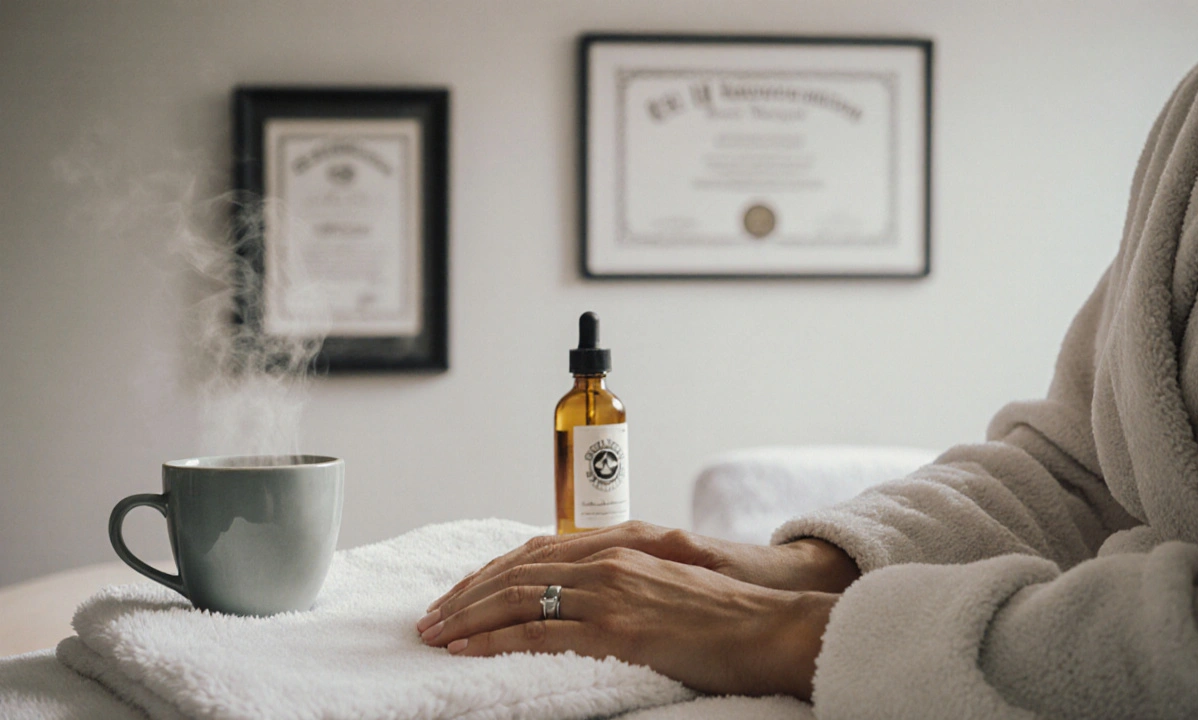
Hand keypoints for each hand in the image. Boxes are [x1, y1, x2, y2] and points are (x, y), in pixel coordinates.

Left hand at [416, 546, 838, 697]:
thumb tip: (587, 595)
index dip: (489, 572)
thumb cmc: (723, 611)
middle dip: (465, 595)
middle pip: (516, 571)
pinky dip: (494, 640)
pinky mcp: (617, 629)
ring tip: (433, 634)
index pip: (534, 552)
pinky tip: (465, 649)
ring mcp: (610, 592)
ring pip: (518, 598)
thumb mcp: (667, 580)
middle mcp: (607, 561)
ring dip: (467, 617)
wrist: (768, 625)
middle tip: (429, 618)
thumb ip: (624, 578)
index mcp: (618, 546)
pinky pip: (540, 633)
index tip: (458, 592)